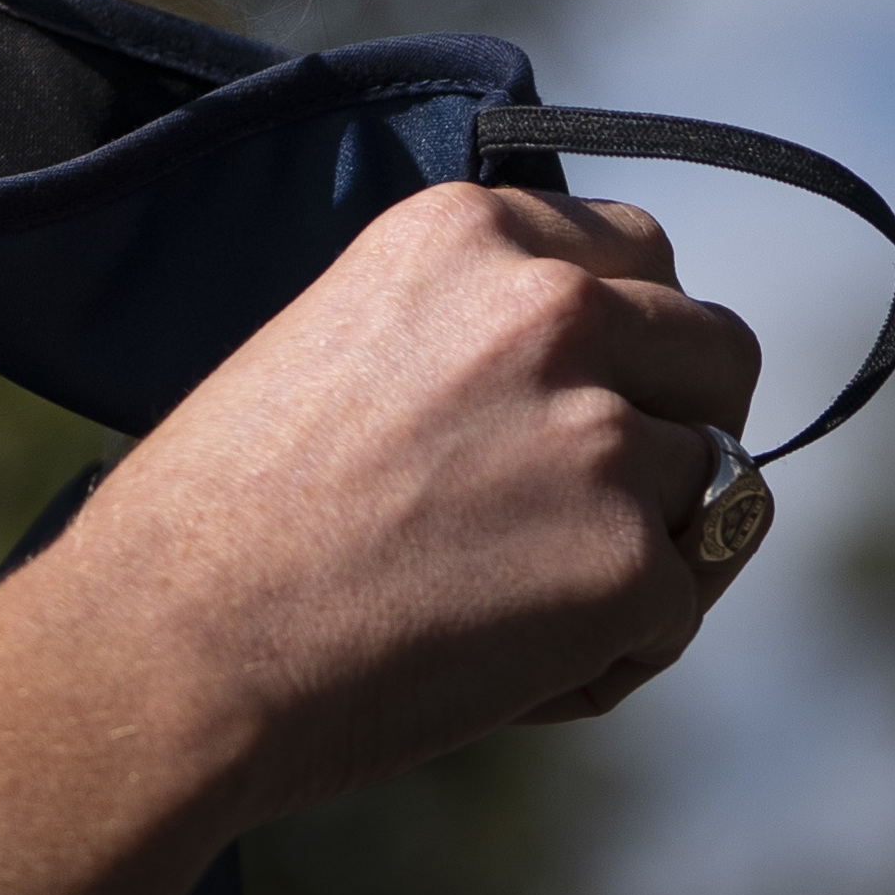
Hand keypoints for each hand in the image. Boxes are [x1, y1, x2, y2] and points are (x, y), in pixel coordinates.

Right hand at [61, 180, 762, 823]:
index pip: (638, 248)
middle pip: (719, 349)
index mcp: (464, 233)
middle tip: (592, 490)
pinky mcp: (633, 567)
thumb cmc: (221, 508)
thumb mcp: (340, 336)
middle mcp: (552, 309)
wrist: (173, 635)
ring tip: (517, 593)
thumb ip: (467, 326)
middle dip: (681, 416)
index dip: (628, 328)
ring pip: (720, 487)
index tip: (587, 385)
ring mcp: (605, 438)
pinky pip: (679, 607)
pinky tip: (498, 661)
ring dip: (650, 539)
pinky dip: (613, 647)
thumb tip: (582, 372)